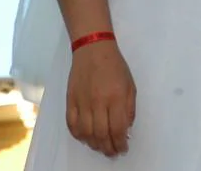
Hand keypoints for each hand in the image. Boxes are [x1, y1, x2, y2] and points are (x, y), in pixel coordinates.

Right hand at [65, 41, 136, 156]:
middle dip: (108, 148)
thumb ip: (129, 108)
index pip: (117, 129)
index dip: (120, 143)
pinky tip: (85, 137)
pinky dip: (78, 135)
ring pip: (86, 133)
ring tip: (100, 147)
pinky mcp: (70, 100)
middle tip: (112, 152)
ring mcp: (82, 102)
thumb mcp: (130, 85)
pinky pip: (71, 124)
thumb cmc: (115, 66)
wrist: (93, 49)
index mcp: (115, 97)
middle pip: (101, 134)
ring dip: (94, 144)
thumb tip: (126, 129)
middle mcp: (98, 102)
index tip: (122, 148)